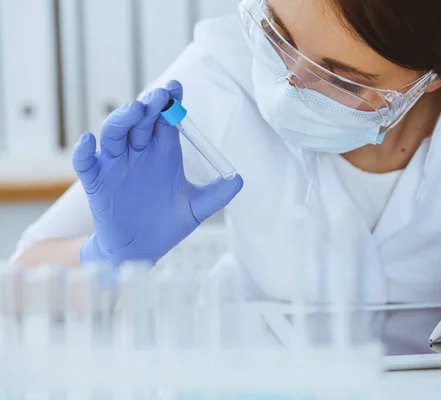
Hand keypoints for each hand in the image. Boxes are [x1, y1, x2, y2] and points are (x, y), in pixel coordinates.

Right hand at [73, 81, 242, 266]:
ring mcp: (116, 165)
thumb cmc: (168, 223)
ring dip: (122, 120)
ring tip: (134, 111)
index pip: (165, 119)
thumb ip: (217, 194)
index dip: (170, 102)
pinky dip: (83, 152)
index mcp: (163, 152)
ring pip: (114, 134)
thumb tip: (240, 180)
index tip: (176, 89)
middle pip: (141, 121)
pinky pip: (85, 163)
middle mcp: (139, 152)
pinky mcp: (96, 182)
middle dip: (150, 106)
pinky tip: (88, 141)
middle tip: (159, 97)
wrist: (143, 248)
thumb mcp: (197, 208)